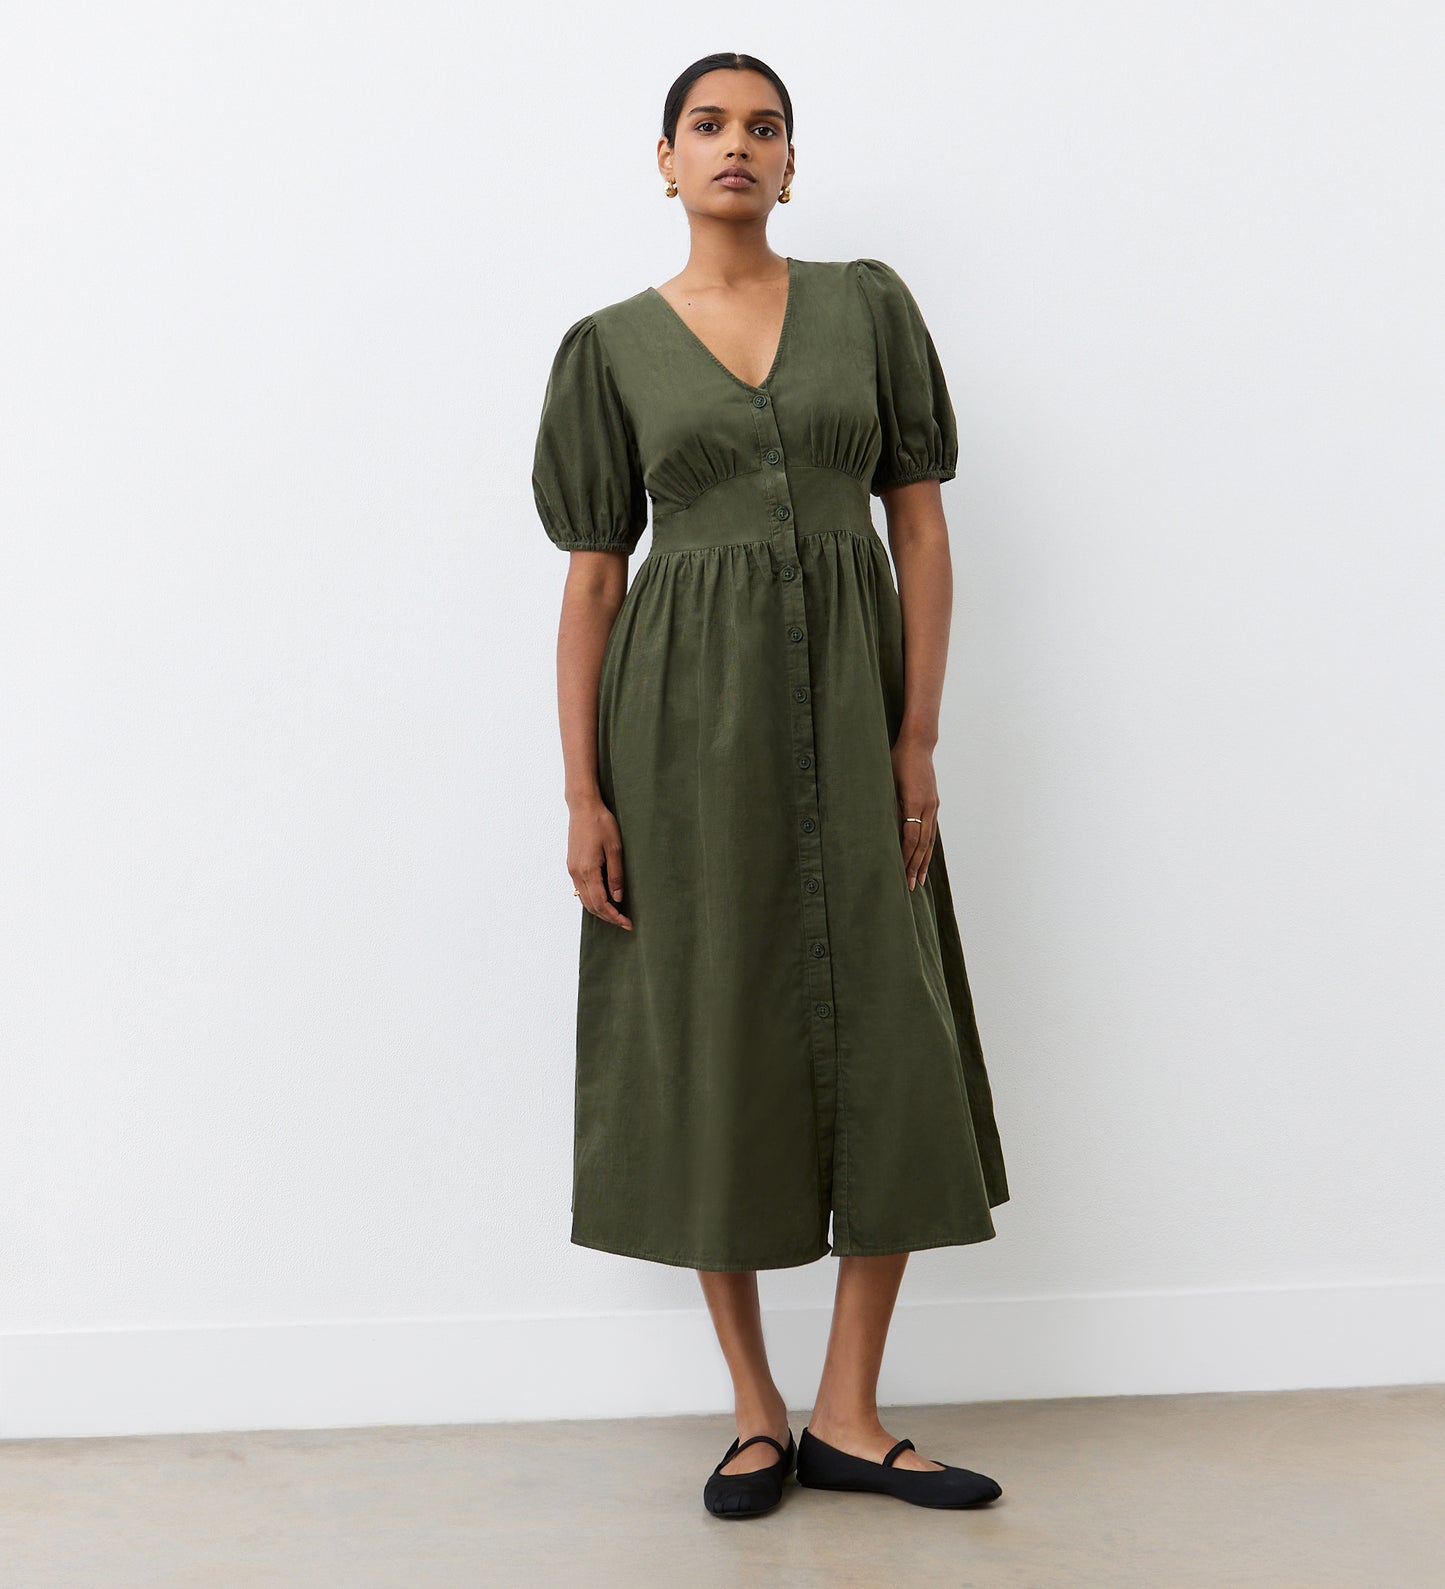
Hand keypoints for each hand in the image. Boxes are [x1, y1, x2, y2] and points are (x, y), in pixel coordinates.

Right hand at [567, 798, 632, 928]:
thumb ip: (616, 875)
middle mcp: (576, 873)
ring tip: (616, 913)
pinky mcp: (572, 865)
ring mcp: (572, 869)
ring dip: (599, 909)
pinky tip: (604, 898)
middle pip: (591, 906)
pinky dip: (592, 899)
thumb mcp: (615, 848)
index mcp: (588, 870)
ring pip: (584, 899)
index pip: (601, 903)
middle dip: (608, 917)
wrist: (583, 807)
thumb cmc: (601, 823)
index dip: (615, 916)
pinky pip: (580, 889)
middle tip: (624, 921)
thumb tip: (618, 898)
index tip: (627, 923)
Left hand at [891, 732, 938, 890]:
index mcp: (914, 801)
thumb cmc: (897, 760)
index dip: (906, 856)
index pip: (911, 836)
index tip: (900, 872)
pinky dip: (928, 847)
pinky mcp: (934, 803)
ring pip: (930, 839)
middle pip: (922, 843)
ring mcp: (933, 805)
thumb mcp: (888, 780)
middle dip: (915, 866)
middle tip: (910, 886)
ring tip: (919, 879)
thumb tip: (879, 827)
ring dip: (924, 861)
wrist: (918, 745)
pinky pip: (932, 830)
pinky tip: (924, 857)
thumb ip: (886, 803)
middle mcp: (927, 806)